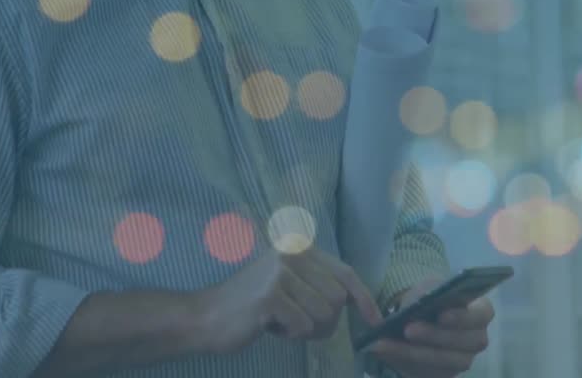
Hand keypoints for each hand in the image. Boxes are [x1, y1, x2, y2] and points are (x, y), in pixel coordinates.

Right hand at [189, 246, 382, 354]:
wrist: (205, 317)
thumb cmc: (251, 307)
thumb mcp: (289, 285)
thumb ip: (319, 285)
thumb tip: (358, 301)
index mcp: (299, 247)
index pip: (345, 273)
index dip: (364, 298)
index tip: (376, 319)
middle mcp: (292, 252)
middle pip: (337, 298)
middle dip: (325, 321)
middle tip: (298, 323)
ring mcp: (280, 272)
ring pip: (323, 314)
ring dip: (306, 329)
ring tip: (281, 322)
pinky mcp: (271, 295)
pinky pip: (304, 326)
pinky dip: (291, 335)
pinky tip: (270, 326)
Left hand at [367, 277, 494, 377]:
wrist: (421, 318)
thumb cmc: (431, 299)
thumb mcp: (428, 287)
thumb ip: (425, 292)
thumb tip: (416, 299)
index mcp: (481, 312)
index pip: (481, 315)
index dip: (462, 317)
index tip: (441, 315)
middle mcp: (477, 339)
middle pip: (462, 343)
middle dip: (433, 336)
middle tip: (408, 329)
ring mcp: (463, 360)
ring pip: (444, 362)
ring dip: (413, 353)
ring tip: (386, 343)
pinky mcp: (445, 375)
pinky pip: (427, 373)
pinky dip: (403, 362)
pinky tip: (384, 351)